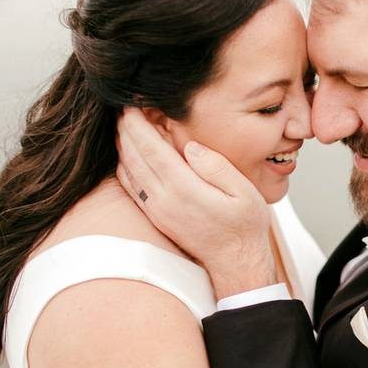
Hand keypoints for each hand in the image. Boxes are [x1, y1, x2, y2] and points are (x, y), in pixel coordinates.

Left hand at [116, 107, 276, 297]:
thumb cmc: (244, 226)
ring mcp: (157, 210)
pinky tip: (128, 156)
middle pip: (134, 157)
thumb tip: (190, 146)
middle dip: (126, 130)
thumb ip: (216, 166)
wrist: (236, 263)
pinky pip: (132, 188)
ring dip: (123, 147)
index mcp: (184, 189)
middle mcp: (164, 200)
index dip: (137, 125)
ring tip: (124, 127)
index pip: (152, 149)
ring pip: (129, 172)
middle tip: (123, 108)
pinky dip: (125, 167)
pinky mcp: (156, 217)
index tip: (131, 105)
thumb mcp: (244, 191)